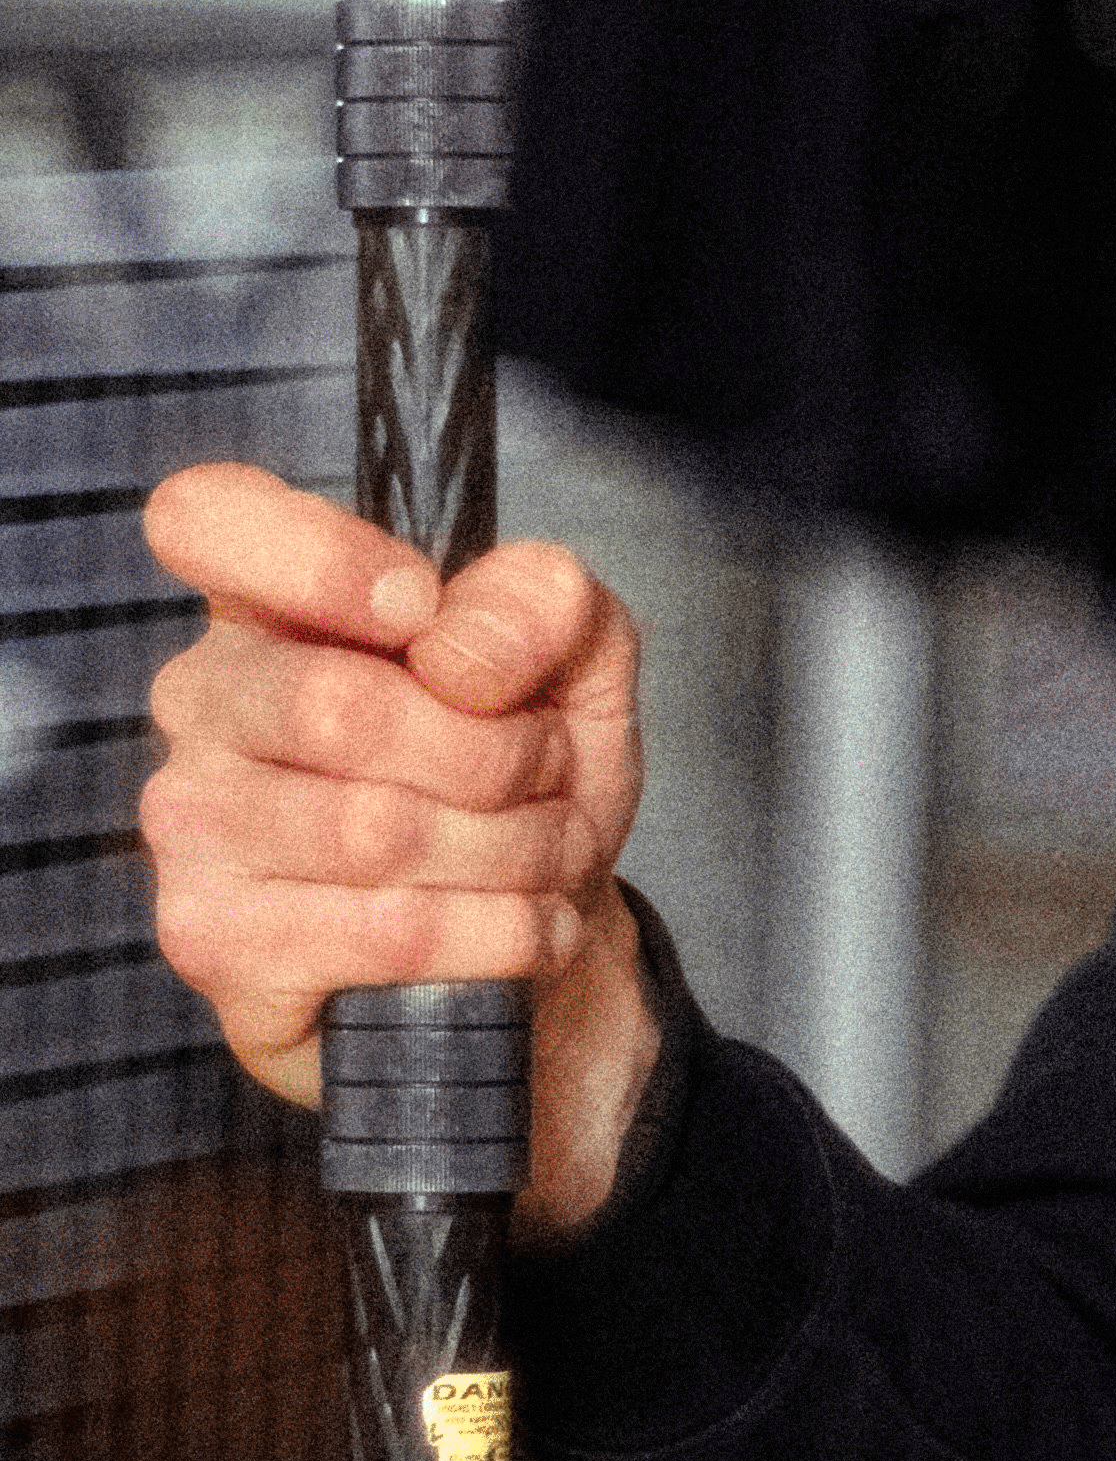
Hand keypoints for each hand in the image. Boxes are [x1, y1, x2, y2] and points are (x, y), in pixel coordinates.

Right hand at [140, 462, 662, 1234]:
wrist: (532, 942)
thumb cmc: (526, 782)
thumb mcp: (577, 660)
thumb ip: (539, 603)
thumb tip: (455, 651)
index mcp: (267, 603)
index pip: (204, 518)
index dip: (329, 560)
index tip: (424, 610)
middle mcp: (203, 703)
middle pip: (340, 706)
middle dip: (497, 752)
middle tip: (544, 773)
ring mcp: (192, 826)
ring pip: (377, 831)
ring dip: (514, 849)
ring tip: (543, 853)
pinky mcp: (216, 943)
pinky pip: (387, 931)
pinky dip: (499, 930)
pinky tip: (526, 925)